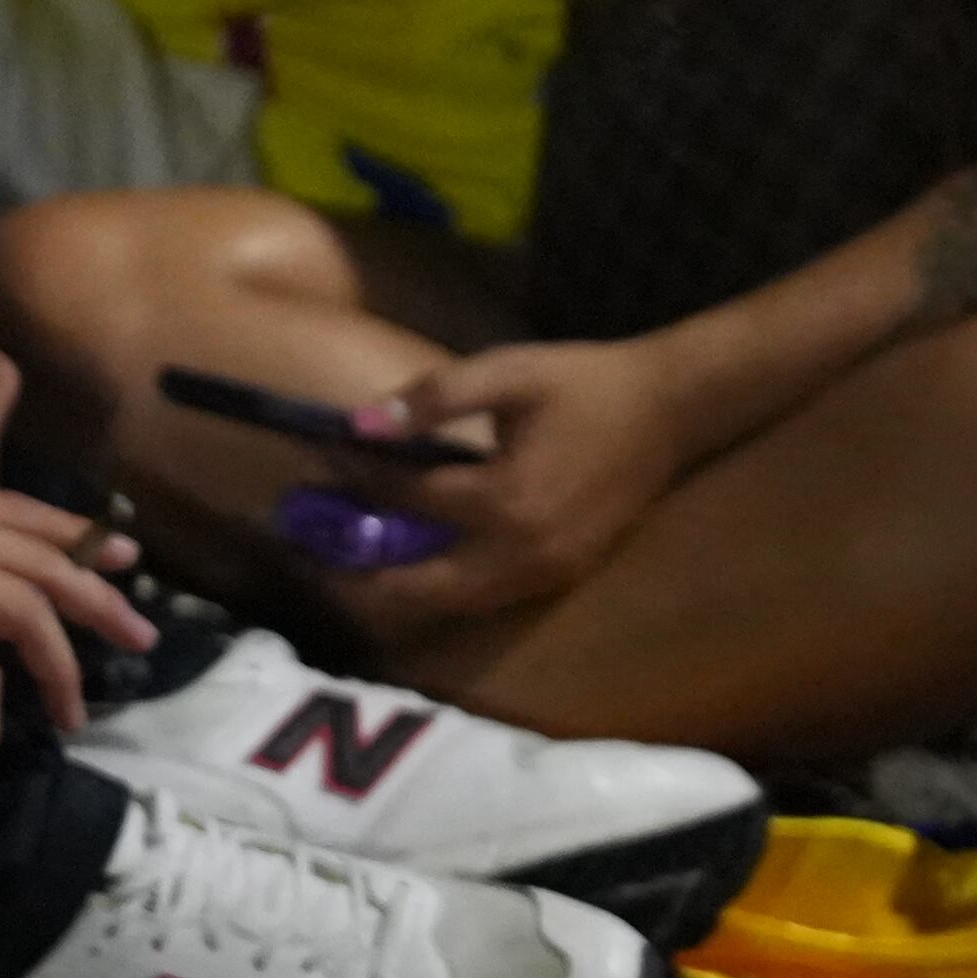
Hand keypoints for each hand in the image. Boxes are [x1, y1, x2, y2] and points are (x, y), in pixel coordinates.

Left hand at [341, 341, 682, 634]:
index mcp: (508, 499)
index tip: (315, 459)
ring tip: (337, 569)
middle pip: (415, 588)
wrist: (672, 412)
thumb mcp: (509, 371)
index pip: (408, 498)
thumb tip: (360, 423)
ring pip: (445, 606)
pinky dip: (430, 591)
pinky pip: (477, 600)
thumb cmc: (586, 383)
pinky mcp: (555, 580)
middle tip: (304, 553)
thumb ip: (435, 396)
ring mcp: (542, 576)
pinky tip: (399, 568)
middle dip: (353, 576)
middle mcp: (521, 554)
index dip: (356, 477)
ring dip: (388, 592)